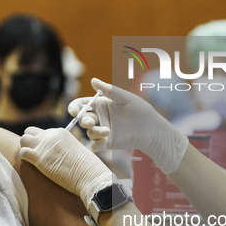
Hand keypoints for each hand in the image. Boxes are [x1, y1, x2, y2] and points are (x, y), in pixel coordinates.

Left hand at [19, 127, 112, 208]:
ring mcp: (43, 145)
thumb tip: (54, 153)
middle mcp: (50, 135)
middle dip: (30, 141)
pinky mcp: (38, 157)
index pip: (43, 132)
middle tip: (35, 153)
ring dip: (26, 148)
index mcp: (60, 132)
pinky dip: (24, 158)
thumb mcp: (74, 148)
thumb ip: (62, 147)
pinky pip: (22, 152)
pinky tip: (32, 164)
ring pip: (23, 139)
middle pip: (30, 131)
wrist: (88, 175)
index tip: (45, 151)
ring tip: (32, 158)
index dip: (42, 142)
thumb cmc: (86, 166)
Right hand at [68, 78, 188, 173]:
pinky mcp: (107, 143)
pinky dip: (96, 144)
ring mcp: (103, 130)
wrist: (152, 129)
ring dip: (95, 132)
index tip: (73, 111)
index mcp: (101, 104)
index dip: (74, 107)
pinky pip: (95, 144)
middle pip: (82, 119)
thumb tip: (93, 80)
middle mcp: (99, 117)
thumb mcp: (126, 98)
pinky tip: (104, 141)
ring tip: (108, 132)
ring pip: (89, 132)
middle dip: (83, 120)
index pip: (82, 105)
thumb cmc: (141, 110)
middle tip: (90, 122)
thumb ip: (109, 90)